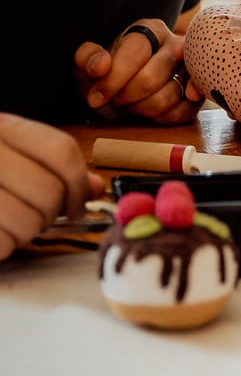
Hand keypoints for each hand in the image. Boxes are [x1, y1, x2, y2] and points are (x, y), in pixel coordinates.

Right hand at [0, 113, 104, 259]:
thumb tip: (96, 186)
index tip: (77, 205)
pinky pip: (1, 245)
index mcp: (2, 127)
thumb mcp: (8, 150)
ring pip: (27, 223)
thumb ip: (50, 164)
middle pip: (48, 192)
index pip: (61, 153)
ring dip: (24, 234)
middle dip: (51, 215)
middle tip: (36, 217)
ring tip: (8, 223)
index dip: (78, 185)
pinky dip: (2, 248)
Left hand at [75, 19, 202, 123]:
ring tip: (131, 103)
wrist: (123, 85)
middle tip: (116, 99)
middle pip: (151, 78)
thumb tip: (101, 65)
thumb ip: (88, 57)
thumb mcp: (88, 61)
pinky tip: (148, 111)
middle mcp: (176, 44)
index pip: (136, 52)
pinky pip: (182, 112)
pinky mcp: (197, 94)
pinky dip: (160, 118)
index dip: (113, 79)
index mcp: (150, 29)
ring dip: (142, 108)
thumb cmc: (107, 71)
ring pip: (168, 97)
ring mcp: (191, 69)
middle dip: (126, 96)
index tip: (96, 97)